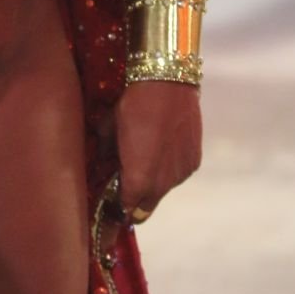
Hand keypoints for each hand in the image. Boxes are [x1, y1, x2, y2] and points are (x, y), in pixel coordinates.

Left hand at [97, 80, 201, 253]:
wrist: (170, 83)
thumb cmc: (133, 104)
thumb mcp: (109, 127)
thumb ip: (105, 152)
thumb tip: (100, 163)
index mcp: (138, 180)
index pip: (124, 209)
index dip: (115, 210)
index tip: (109, 209)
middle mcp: (162, 184)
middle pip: (145, 208)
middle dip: (133, 203)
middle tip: (123, 189)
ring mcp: (181, 174)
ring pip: (162, 191)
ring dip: (152, 184)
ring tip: (145, 160)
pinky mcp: (193, 162)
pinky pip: (177, 175)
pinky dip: (168, 169)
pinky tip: (162, 149)